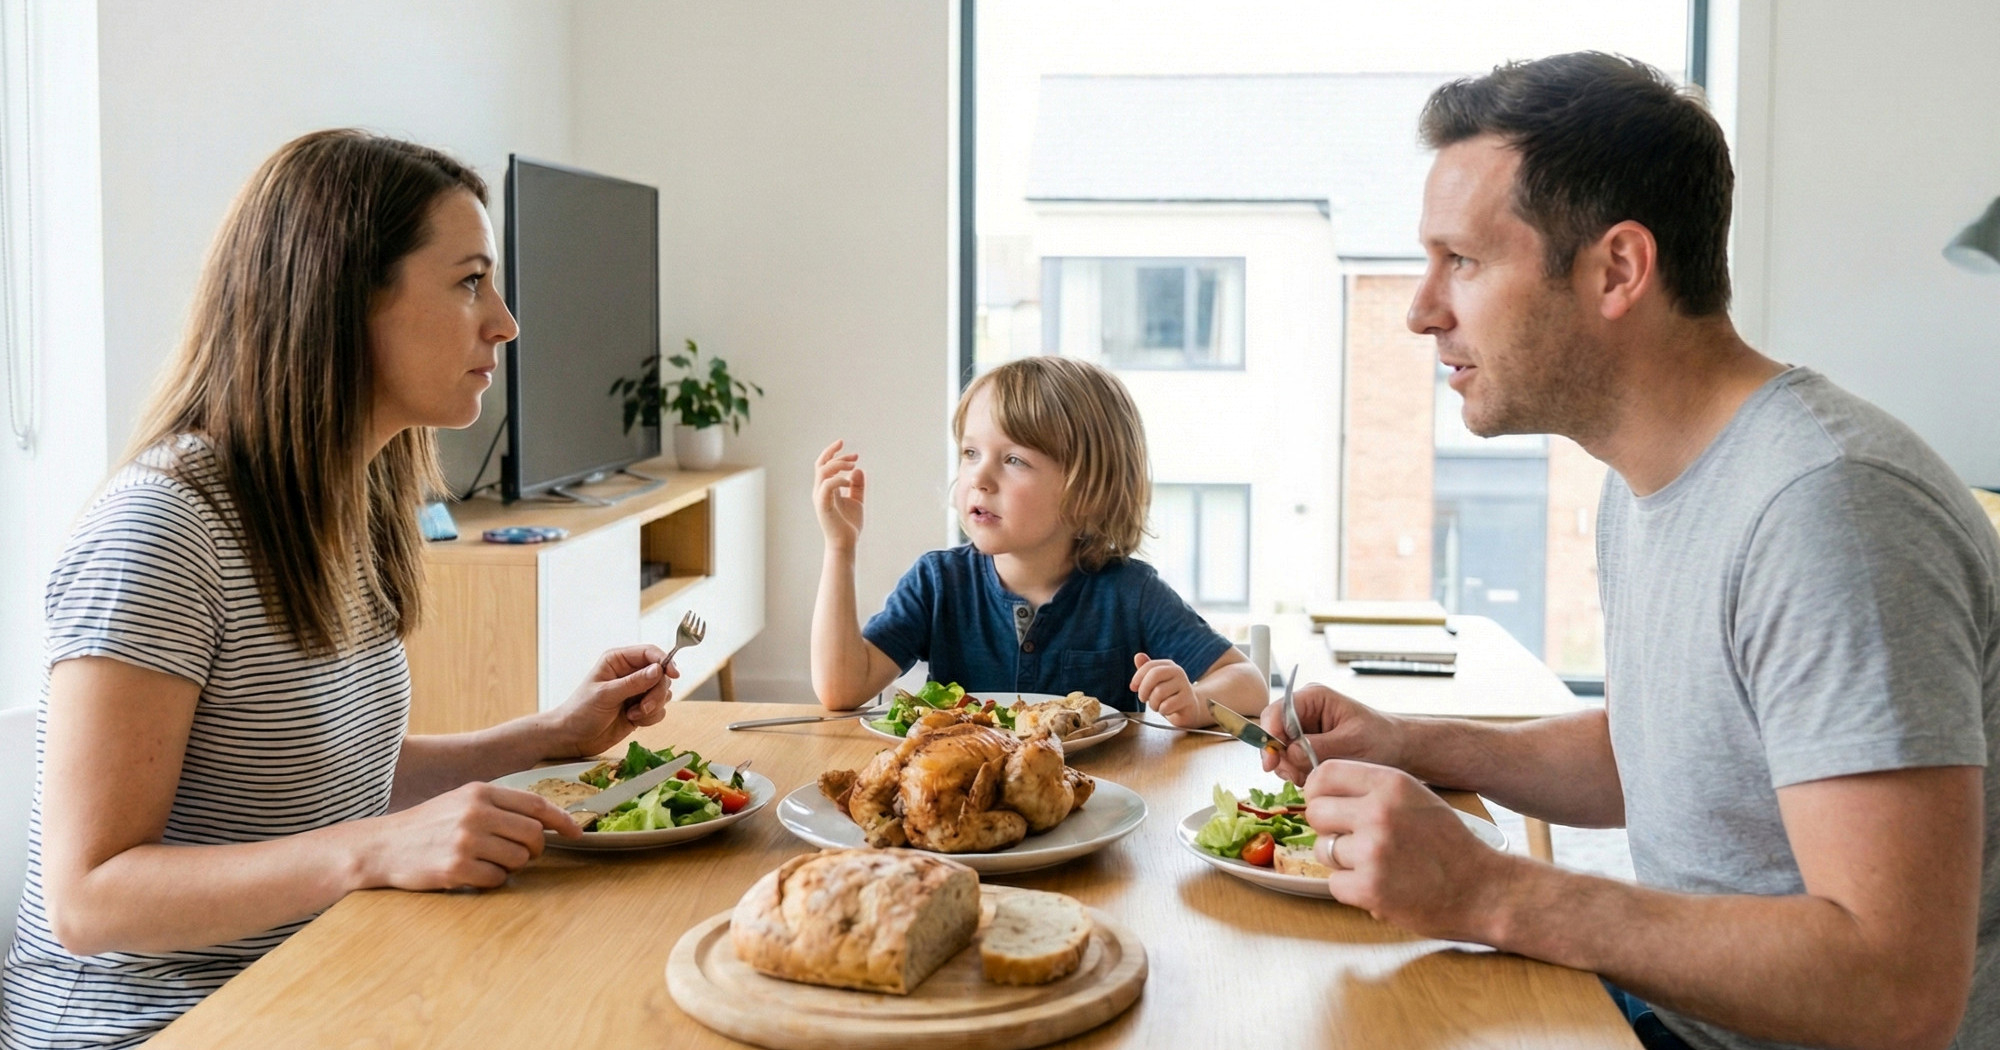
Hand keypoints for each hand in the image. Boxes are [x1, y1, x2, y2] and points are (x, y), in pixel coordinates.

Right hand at [361, 782, 579, 890]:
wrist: (382, 846)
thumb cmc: (428, 825)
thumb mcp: (463, 801)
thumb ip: (501, 806)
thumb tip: (546, 820)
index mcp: (480, 792)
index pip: (536, 805)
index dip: (562, 821)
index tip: (578, 833)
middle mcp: (476, 813)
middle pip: (533, 836)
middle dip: (533, 849)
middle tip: (517, 853)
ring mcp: (466, 841)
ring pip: (518, 860)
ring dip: (509, 866)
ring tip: (484, 860)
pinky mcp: (456, 868)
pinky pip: (497, 879)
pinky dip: (490, 880)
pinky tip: (470, 873)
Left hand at [545, 645, 676, 758]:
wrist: (572, 738)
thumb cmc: (580, 711)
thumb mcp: (606, 694)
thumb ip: (633, 683)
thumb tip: (658, 670)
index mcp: (618, 661)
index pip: (649, 653)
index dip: (664, 661)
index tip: (673, 675)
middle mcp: (630, 673)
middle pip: (661, 675)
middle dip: (656, 693)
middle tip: (644, 707)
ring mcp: (636, 692)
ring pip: (663, 693)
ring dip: (653, 706)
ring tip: (633, 715)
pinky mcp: (641, 709)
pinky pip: (660, 709)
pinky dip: (651, 717)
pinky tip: (633, 721)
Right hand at [814, 440, 865, 552]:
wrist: (846, 544)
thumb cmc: (849, 525)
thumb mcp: (857, 501)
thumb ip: (857, 486)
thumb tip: (858, 469)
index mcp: (826, 488)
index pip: (824, 465)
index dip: (832, 452)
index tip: (847, 447)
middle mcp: (820, 490)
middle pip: (821, 464)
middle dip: (837, 455)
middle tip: (856, 457)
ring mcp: (820, 497)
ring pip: (822, 471)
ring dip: (838, 464)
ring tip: (852, 466)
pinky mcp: (823, 505)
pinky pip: (827, 485)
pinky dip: (838, 479)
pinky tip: (848, 482)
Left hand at [1131, 653, 1211, 727]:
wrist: (1188, 709)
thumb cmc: (1168, 695)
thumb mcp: (1155, 683)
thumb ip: (1146, 670)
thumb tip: (1138, 656)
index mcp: (1168, 665)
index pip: (1150, 666)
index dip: (1138, 677)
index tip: (1133, 687)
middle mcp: (1178, 672)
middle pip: (1154, 675)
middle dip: (1144, 689)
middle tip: (1143, 699)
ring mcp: (1185, 685)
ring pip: (1159, 692)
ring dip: (1153, 703)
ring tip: (1156, 706)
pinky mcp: (1188, 699)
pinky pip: (1167, 705)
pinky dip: (1162, 710)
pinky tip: (1166, 710)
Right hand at [1260, 683, 1403, 784]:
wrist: (1400, 751)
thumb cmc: (1382, 739)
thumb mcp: (1351, 743)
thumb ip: (1318, 747)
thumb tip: (1290, 754)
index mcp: (1314, 698)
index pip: (1276, 712)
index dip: (1269, 736)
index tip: (1272, 761)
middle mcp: (1304, 711)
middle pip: (1274, 733)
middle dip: (1282, 757)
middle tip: (1297, 775)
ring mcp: (1305, 729)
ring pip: (1280, 751)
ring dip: (1292, 768)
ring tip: (1315, 774)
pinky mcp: (1307, 746)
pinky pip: (1290, 761)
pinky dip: (1299, 773)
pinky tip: (1317, 775)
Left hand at [1303, 759, 1509, 940]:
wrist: (1484, 891)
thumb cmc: (1449, 845)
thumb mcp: (1416, 798)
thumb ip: (1373, 790)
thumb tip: (1321, 788)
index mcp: (1391, 784)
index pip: (1324, 773)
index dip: (1319, 791)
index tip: (1326, 805)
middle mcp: (1379, 812)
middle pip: (1316, 811)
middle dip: (1328, 828)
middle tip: (1352, 840)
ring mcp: (1373, 851)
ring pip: (1323, 849)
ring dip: (1342, 861)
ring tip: (1376, 865)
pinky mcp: (1370, 888)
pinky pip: (1335, 884)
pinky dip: (1352, 889)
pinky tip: (1380, 887)